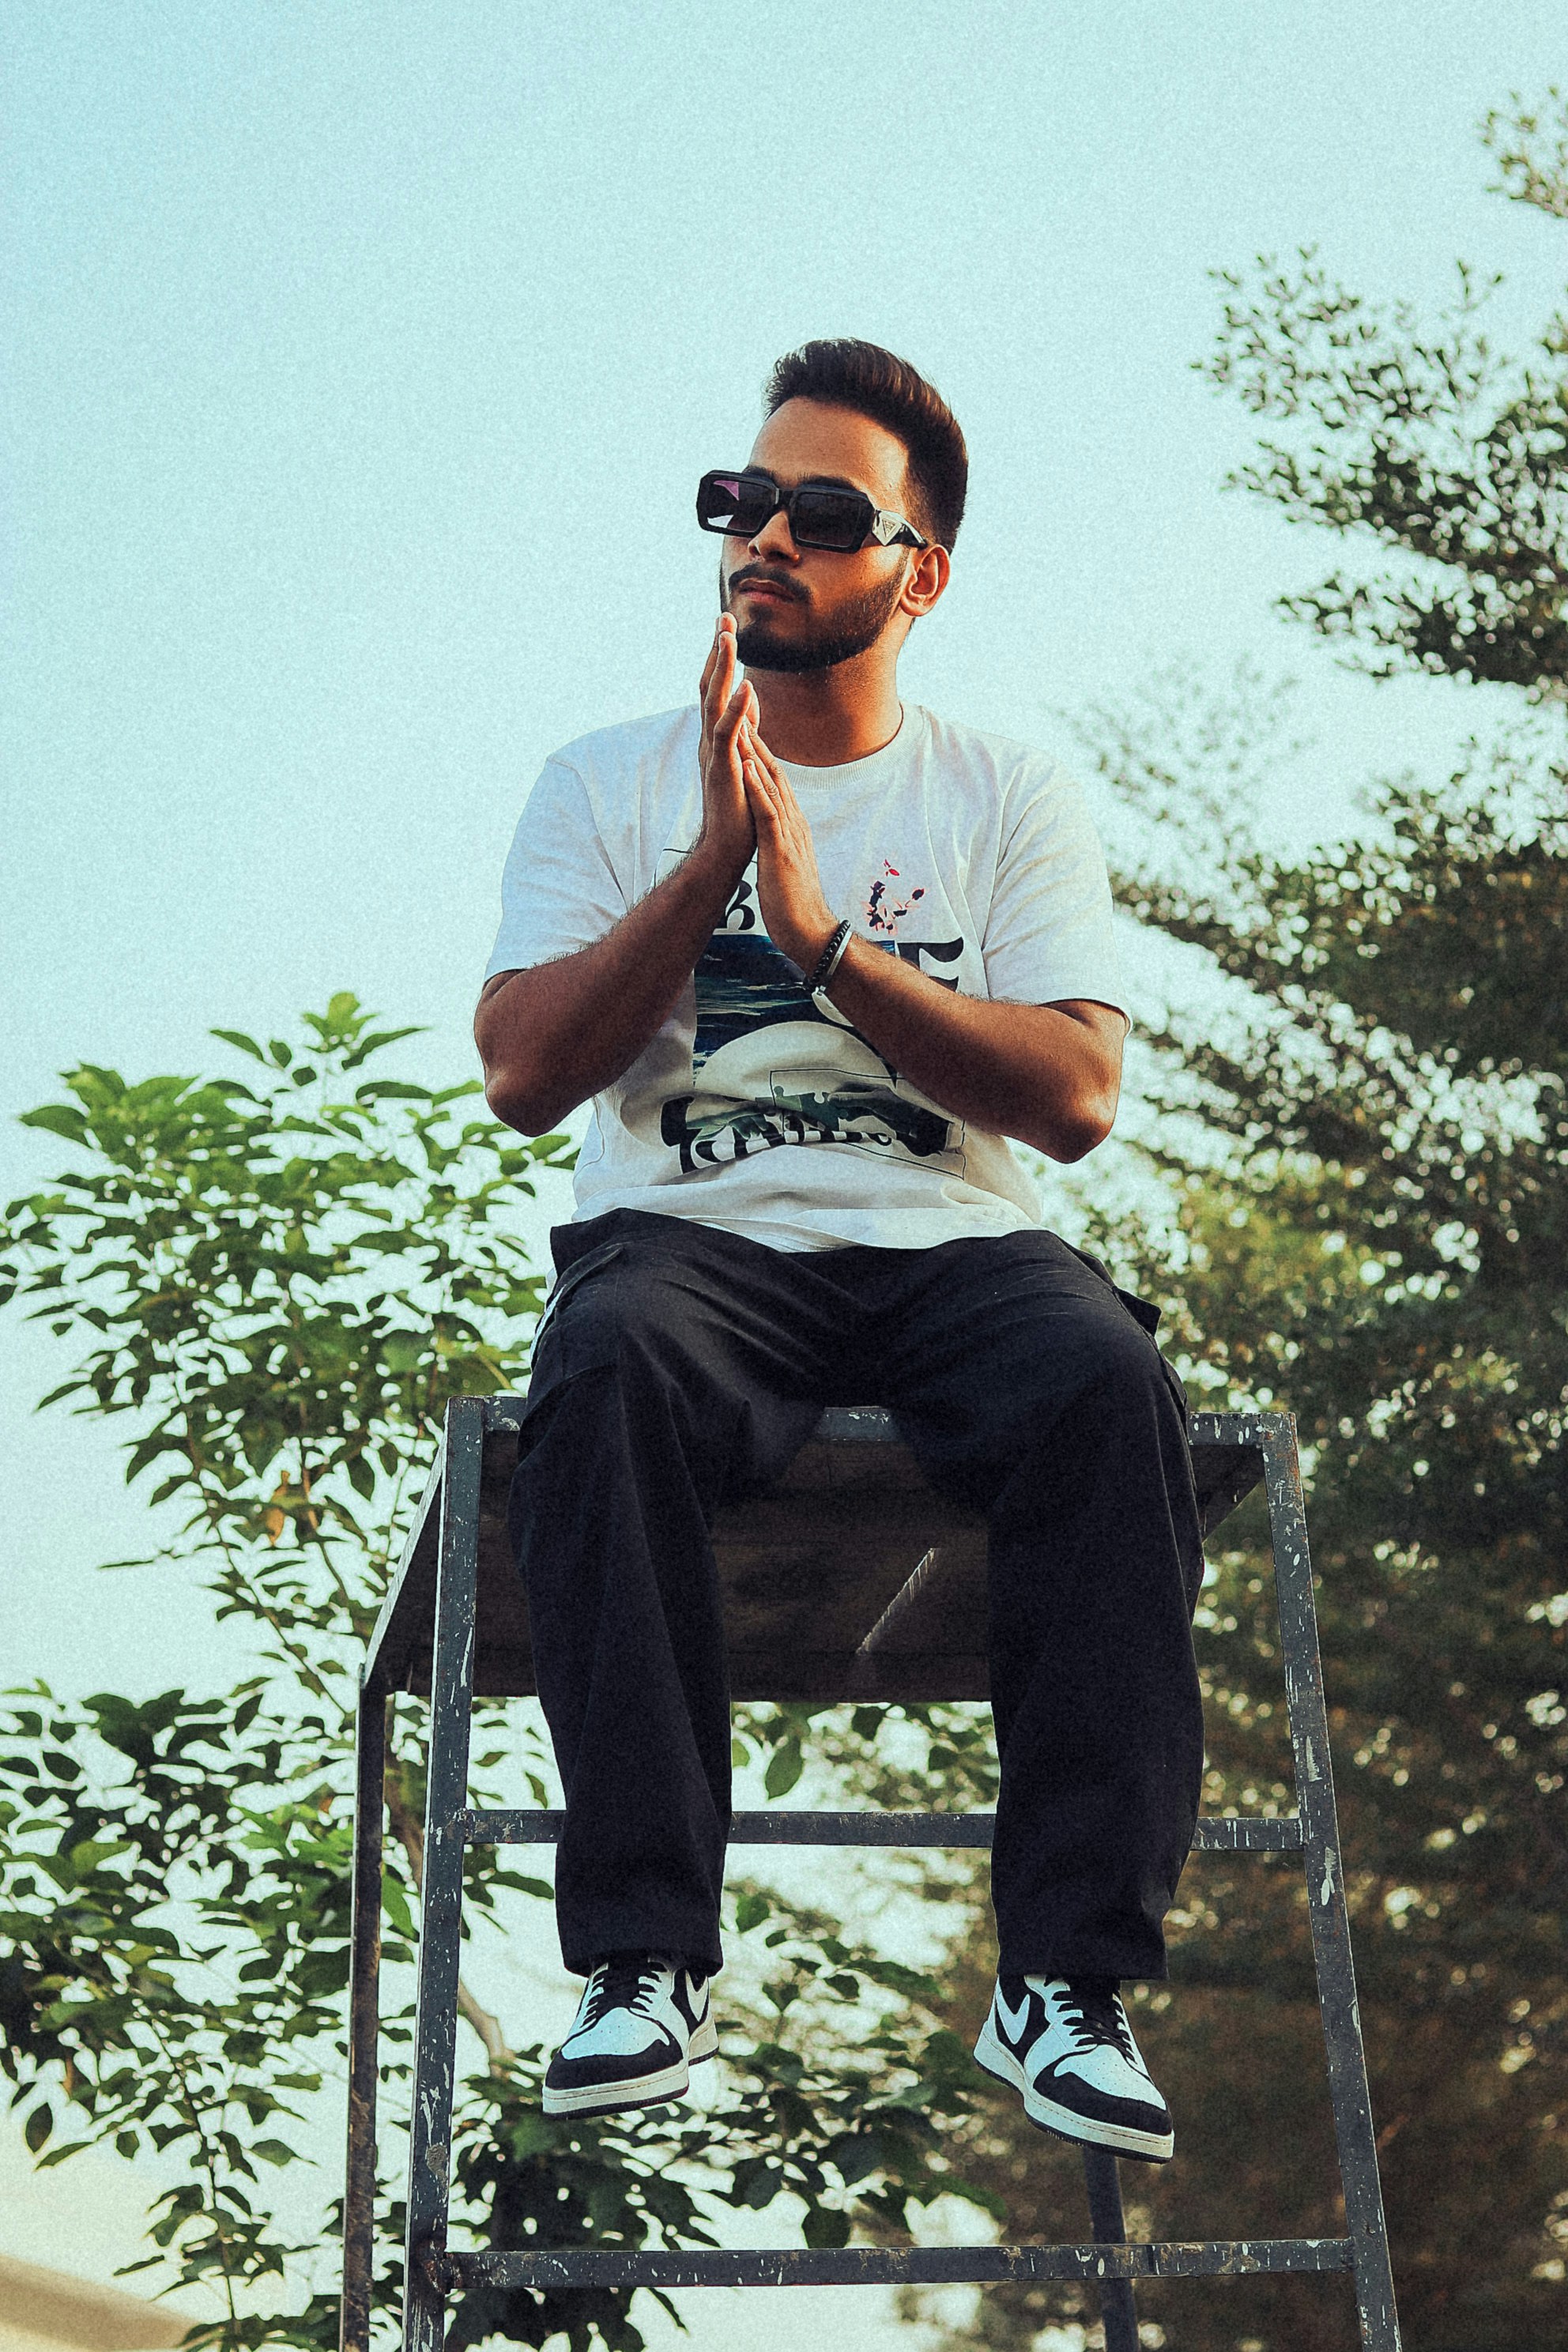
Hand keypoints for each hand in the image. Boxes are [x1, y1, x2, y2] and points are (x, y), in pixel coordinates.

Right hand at [696, 614, 756, 874]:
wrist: (728, 848)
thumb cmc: (738, 808)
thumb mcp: (745, 757)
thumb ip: (746, 726)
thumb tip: (752, 695)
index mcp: (716, 737)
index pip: (715, 689)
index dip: (719, 658)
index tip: (725, 626)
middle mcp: (709, 740)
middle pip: (709, 686)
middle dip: (716, 651)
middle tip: (722, 617)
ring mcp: (714, 753)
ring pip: (713, 701)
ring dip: (720, 668)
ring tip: (727, 637)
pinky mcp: (722, 768)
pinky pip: (728, 733)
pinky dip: (737, 708)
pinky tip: (746, 685)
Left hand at [741, 727, 840, 974]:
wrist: (811, 933)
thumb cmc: (795, 904)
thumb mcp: (785, 864)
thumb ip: (782, 843)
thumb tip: (776, 835)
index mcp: (792, 826)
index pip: (775, 782)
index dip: (761, 753)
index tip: (746, 728)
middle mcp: (793, 823)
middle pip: (774, 774)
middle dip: (758, 741)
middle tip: (742, 710)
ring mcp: (789, 835)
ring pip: (771, 785)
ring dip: (756, 754)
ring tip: (741, 724)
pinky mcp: (781, 850)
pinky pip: (768, 813)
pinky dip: (757, 787)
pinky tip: (746, 765)